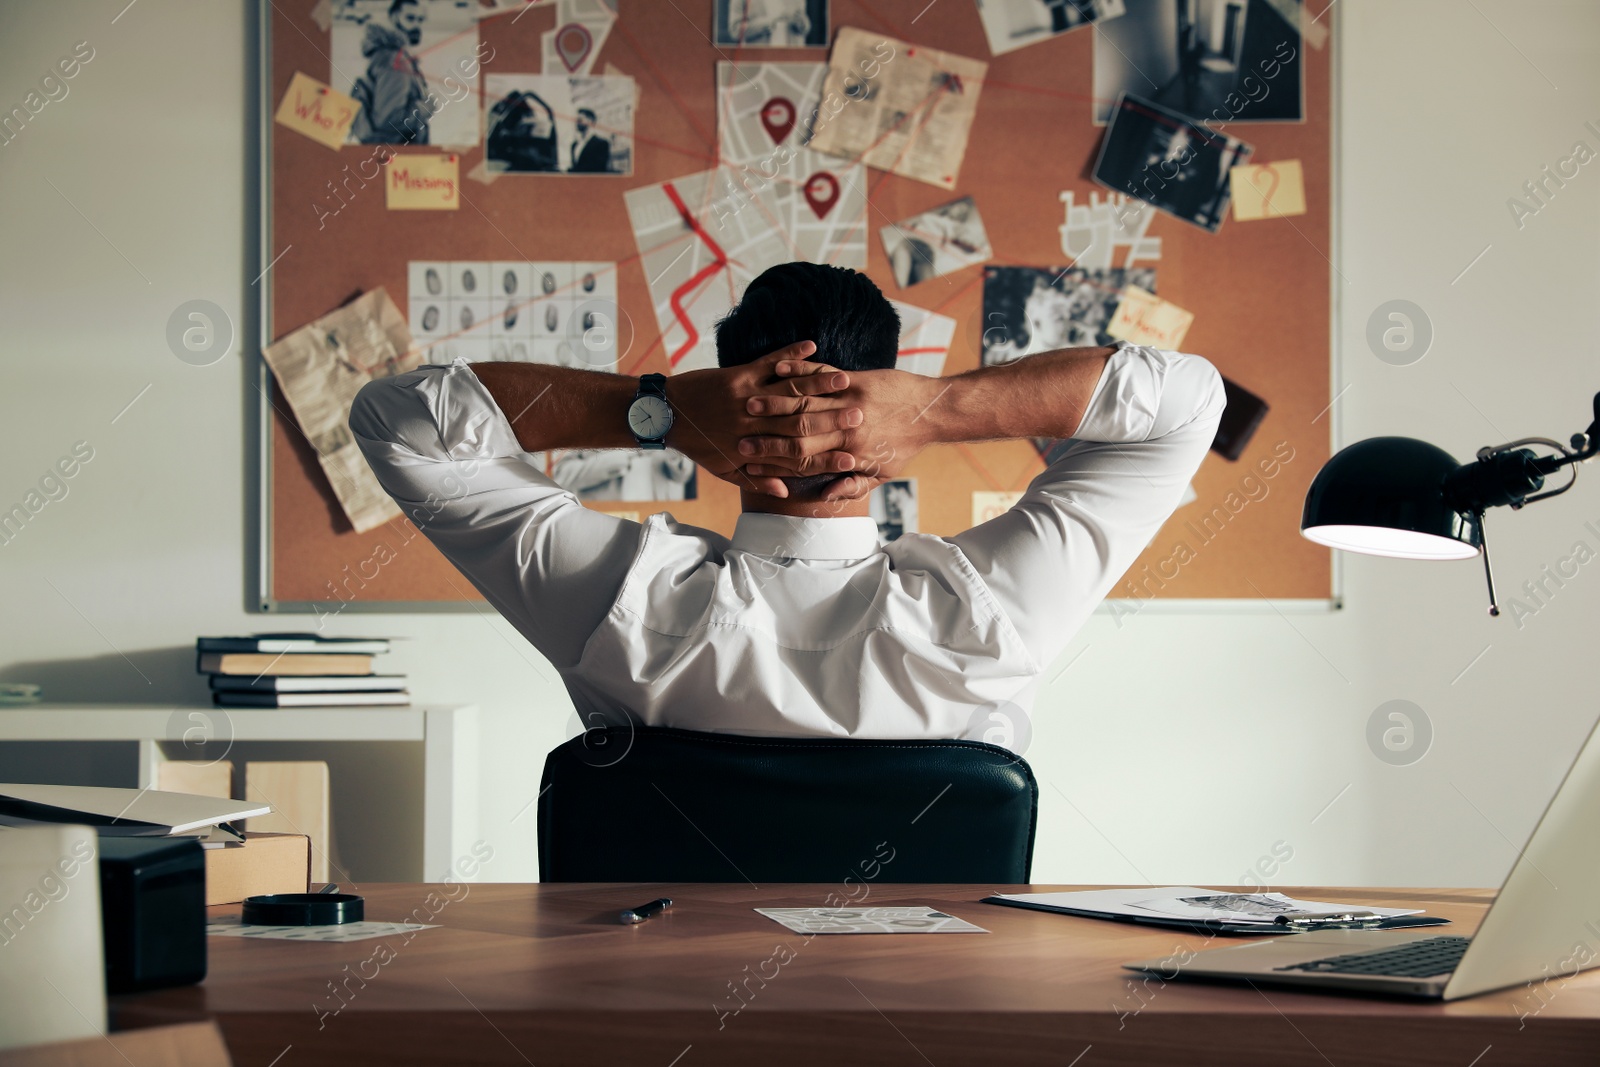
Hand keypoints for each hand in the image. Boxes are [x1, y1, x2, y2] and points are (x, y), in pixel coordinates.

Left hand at [665, 341, 862, 496]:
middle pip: (800, 421)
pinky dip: (791, 353)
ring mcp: (747, 395)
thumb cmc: (697, 444)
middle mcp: (754, 423)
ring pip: (790, 390)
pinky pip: (770, 361)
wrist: (664, 414)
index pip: (796, 455)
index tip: (851, 458)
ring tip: (846, 381)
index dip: (825, 457)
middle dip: (832, 418)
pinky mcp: (739, 374)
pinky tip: (812, 346)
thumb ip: (756, 480)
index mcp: (754, 447)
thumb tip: (784, 491)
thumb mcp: (724, 469)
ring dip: (819, 384)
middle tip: (860, 416)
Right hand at [739, 363, 942, 499]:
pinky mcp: (856, 380)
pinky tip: (778, 367)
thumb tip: (824, 495)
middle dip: (766, 434)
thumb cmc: (904, 445)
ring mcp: (850, 401)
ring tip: (750, 402)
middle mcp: (847, 428)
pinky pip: (822, 374)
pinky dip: (799, 370)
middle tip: (739, 435)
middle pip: (798, 432)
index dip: (776, 462)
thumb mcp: (883, 473)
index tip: (752, 463)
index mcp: (850, 453)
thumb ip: (853, 485)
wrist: (931, 411)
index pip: (804, 460)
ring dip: (775, 401)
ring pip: (806, 402)